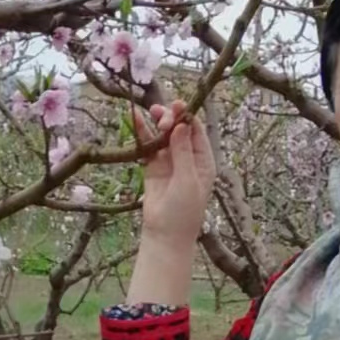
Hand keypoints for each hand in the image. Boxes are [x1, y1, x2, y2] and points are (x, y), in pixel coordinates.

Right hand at [136, 100, 215, 248]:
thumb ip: (183, 152)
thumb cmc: (184, 211)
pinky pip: (148, 147)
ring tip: (150, 111)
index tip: (177, 105)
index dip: (187, 116)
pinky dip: (143, 134)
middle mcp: (188, 159)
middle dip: (171, 119)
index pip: (197, 132)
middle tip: (161, 115)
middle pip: (180, 131)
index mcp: (203, 161)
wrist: (165, 234)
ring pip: (163, 136)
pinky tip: (136, 120)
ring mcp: (170, 162)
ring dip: (158, 123)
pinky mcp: (153, 168)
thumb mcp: (188, 180)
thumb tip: (181, 125)